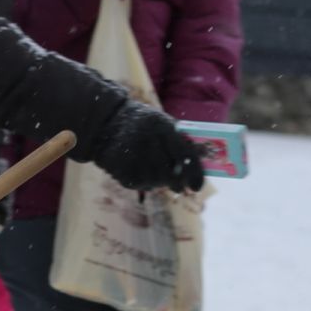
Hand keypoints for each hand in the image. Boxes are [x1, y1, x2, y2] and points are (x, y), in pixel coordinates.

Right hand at [90, 101, 206, 192]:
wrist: (105, 123)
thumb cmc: (142, 124)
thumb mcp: (163, 123)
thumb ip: (181, 140)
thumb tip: (205, 158)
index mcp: (161, 127)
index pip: (184, 154)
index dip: (194, 173)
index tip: (197, 187)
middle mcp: (146, 141)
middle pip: (169, 173)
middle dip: (177, 183)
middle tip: (181, 188)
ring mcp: (131, 156)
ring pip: (155, 181)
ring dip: (160, 183)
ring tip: (157, 176)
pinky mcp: (120, 169)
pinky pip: (140, 184)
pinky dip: (145, 183)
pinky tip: (142, 173)